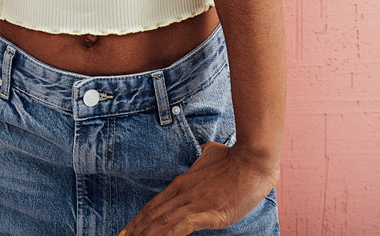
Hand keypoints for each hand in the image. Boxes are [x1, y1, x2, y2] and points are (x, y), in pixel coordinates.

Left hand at [118, 142, 277, 235]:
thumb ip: (203, 157)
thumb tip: (203, 151)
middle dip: (137, 230)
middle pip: (153, 215)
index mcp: (182, 183)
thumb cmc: (233, 157)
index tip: (128, 229)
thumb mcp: (211, 154)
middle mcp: (182, 193)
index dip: (139, 219)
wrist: (251, 162)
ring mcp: (193, 203)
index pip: (154, 204)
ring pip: (162, 223)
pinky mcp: (206, 214)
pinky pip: (180, 228)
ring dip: (147, 234)